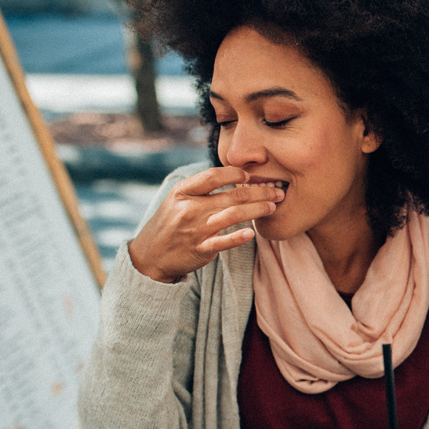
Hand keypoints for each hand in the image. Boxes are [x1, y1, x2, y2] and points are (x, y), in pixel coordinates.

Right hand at [128, 166, 283, 282]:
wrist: (150, 255)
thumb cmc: (171, 223)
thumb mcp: (177, 199)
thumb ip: (201, 188)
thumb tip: (232, 175)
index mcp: (182, 192)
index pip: (212, 176)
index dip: (234, 173)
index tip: (250, 176)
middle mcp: (189, 208)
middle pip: (231, 196)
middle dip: (259, 193)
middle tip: (277, 192)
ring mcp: (195, 230)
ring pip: (233, 215)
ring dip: (257, 210)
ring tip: (273, 207)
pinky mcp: (200, 249)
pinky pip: (223, 242)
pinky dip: (238, 237)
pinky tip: (253, 232)